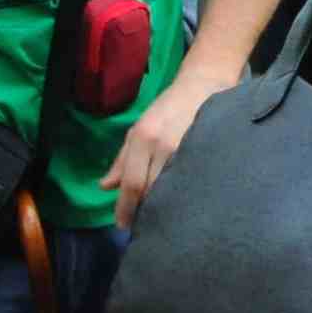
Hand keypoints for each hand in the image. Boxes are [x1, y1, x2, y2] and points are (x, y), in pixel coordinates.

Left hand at [100, 63, 219, 228]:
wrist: (203, 87)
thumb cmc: (167, 108)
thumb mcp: (138, 130)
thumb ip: (123, 160)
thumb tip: (106, 187)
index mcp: (143, 139)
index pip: (132, 183)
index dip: (125, 208)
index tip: (123, 225)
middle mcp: (164, 146)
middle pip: (151, 189)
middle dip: (143, 210)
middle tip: (140, 225)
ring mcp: (187, 149)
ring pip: (171, 187)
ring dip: (162, 204)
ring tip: (158, 217)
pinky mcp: (206, 151)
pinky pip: (190, 179)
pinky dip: (181, 193)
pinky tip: (179, 201)